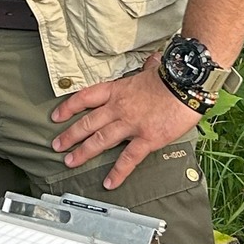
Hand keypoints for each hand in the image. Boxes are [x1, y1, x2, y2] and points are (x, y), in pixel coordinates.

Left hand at [49, 53, 200, 188]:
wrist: (187, 84)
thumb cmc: (171, 76)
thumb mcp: (152, 69)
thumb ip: (148, 68)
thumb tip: (153, 60)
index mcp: (117, 90)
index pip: (85, 98)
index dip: (68, 108)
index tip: (56, 116)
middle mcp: (119, 108)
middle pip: (88, 123)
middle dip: (70, 135)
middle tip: (56, 146)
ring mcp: (131, 124)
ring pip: (101, 140)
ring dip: (83, 152)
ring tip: (70, 162)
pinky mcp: (147, 139)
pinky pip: (129, 158)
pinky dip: (118, 172)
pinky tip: (109, 182)